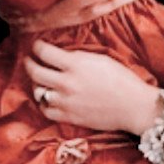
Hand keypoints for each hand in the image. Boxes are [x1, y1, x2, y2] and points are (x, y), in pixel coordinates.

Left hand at [25, 41, 160, 135]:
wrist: (134, 106)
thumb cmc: (121, 79)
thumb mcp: (99, 58)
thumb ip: (76, 56)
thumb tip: (60, 55)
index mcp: (75, 65)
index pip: (44, 52)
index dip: (37, 47)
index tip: (36, 46)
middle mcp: (67, 83)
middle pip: (35, 72)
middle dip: (29, 63)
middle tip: (30, 60)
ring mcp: (67, 102)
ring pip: (38, 91)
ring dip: (36, 83)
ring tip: (40, 79)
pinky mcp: (70, 117)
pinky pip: (46, 110)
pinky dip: (43, 103)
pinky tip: (47, 98)